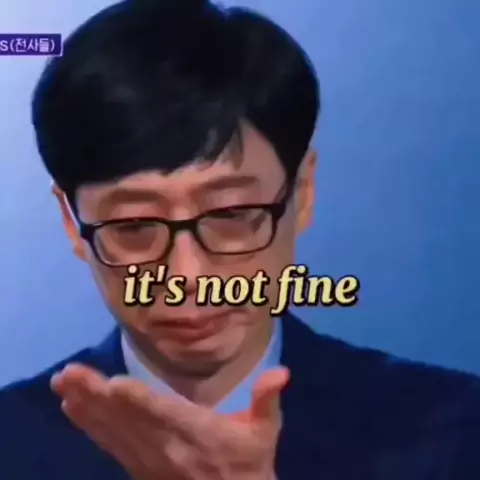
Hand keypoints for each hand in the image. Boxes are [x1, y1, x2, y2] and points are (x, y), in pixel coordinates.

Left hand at [51, 364, 288, 479]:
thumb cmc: (249, 464)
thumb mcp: (266, 433)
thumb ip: (267, 400)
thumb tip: (282, 371)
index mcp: (200, 435)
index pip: (168, 416)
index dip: (141, 402)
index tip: (114, 385)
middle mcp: (169, 448)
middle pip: (129, 421)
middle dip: (97, 398)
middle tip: (67, 374)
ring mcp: (149, 461)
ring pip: (113, 432)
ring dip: (86, 408)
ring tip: (62, 383)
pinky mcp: (138, 468)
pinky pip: (110, 445)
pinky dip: (89, 426)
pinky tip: (72, 409)